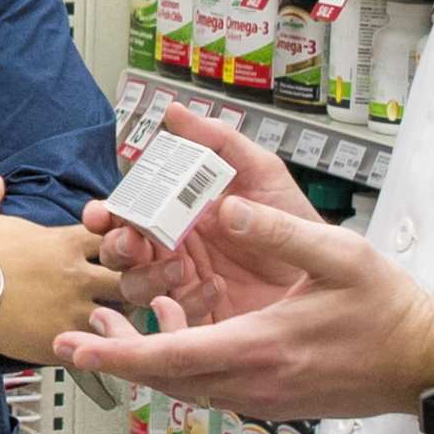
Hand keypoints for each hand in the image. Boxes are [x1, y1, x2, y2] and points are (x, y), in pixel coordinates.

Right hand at [0, 175, 126, 365]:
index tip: (122, 252)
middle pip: (132, 277)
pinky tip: (94, 347)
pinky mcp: (59, 338)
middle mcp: (76, 274)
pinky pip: (94, 345)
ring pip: (121, 314)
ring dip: (122, 317)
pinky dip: (98, 346)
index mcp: (64, 242)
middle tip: (134, 292)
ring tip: (117, 322)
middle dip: (139, 283)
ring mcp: (70, 308)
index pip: (116, 236)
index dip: (124, 243)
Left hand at [53, 196, 433, 420]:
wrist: (423, 361)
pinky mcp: (271, 397)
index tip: (75, 346)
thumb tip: (225, 205)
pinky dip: (180, 361)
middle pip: (164, 379)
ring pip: (184, 385)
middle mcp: (251, 382)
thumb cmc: (385, 310)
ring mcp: (261, 396)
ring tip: (112, 326)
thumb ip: (277, 230)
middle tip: (73, 339)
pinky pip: (209, 385)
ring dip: (146, 359)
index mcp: (258, 347)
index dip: (117, 351)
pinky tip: (176, 325)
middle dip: (115, 357)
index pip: (169, 357)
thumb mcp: (337, 256)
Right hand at [77, 106, 316, 325]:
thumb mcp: (260, 171)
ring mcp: (186, 287)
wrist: (330, 269)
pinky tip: (215, 289)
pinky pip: (175, 320)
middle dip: (117, 247)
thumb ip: (218, 141)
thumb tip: (174, 111)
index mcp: (179, 214)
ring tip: (178, 265)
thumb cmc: (295, 220)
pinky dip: (189, 302)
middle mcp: (175, 250)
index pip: (127, 214)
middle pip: (120, 253)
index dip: (107, 214)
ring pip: (136, 287)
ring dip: (147, 276)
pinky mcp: (203, 322)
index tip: (103, 214)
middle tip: (133, 242)